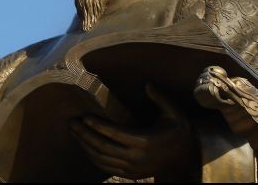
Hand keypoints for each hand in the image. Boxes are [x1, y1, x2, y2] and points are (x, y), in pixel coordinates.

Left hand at [69, 83, 196, 179]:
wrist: (185, 160)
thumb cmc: (178, 132)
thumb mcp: (174, 113)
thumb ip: (160, 98)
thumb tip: (147, 83)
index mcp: (144, 141)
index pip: (114, 134)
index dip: (97, 126)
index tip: (84, 116)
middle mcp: (136, 158)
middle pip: (102, 147)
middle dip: (84, 135)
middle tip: (72, 123)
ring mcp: (132, 169)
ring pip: (101, 159)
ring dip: (85, 146)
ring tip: (74, 132)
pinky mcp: (130, 174)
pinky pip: (106, 167)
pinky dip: (93, 157)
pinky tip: (85, 146)